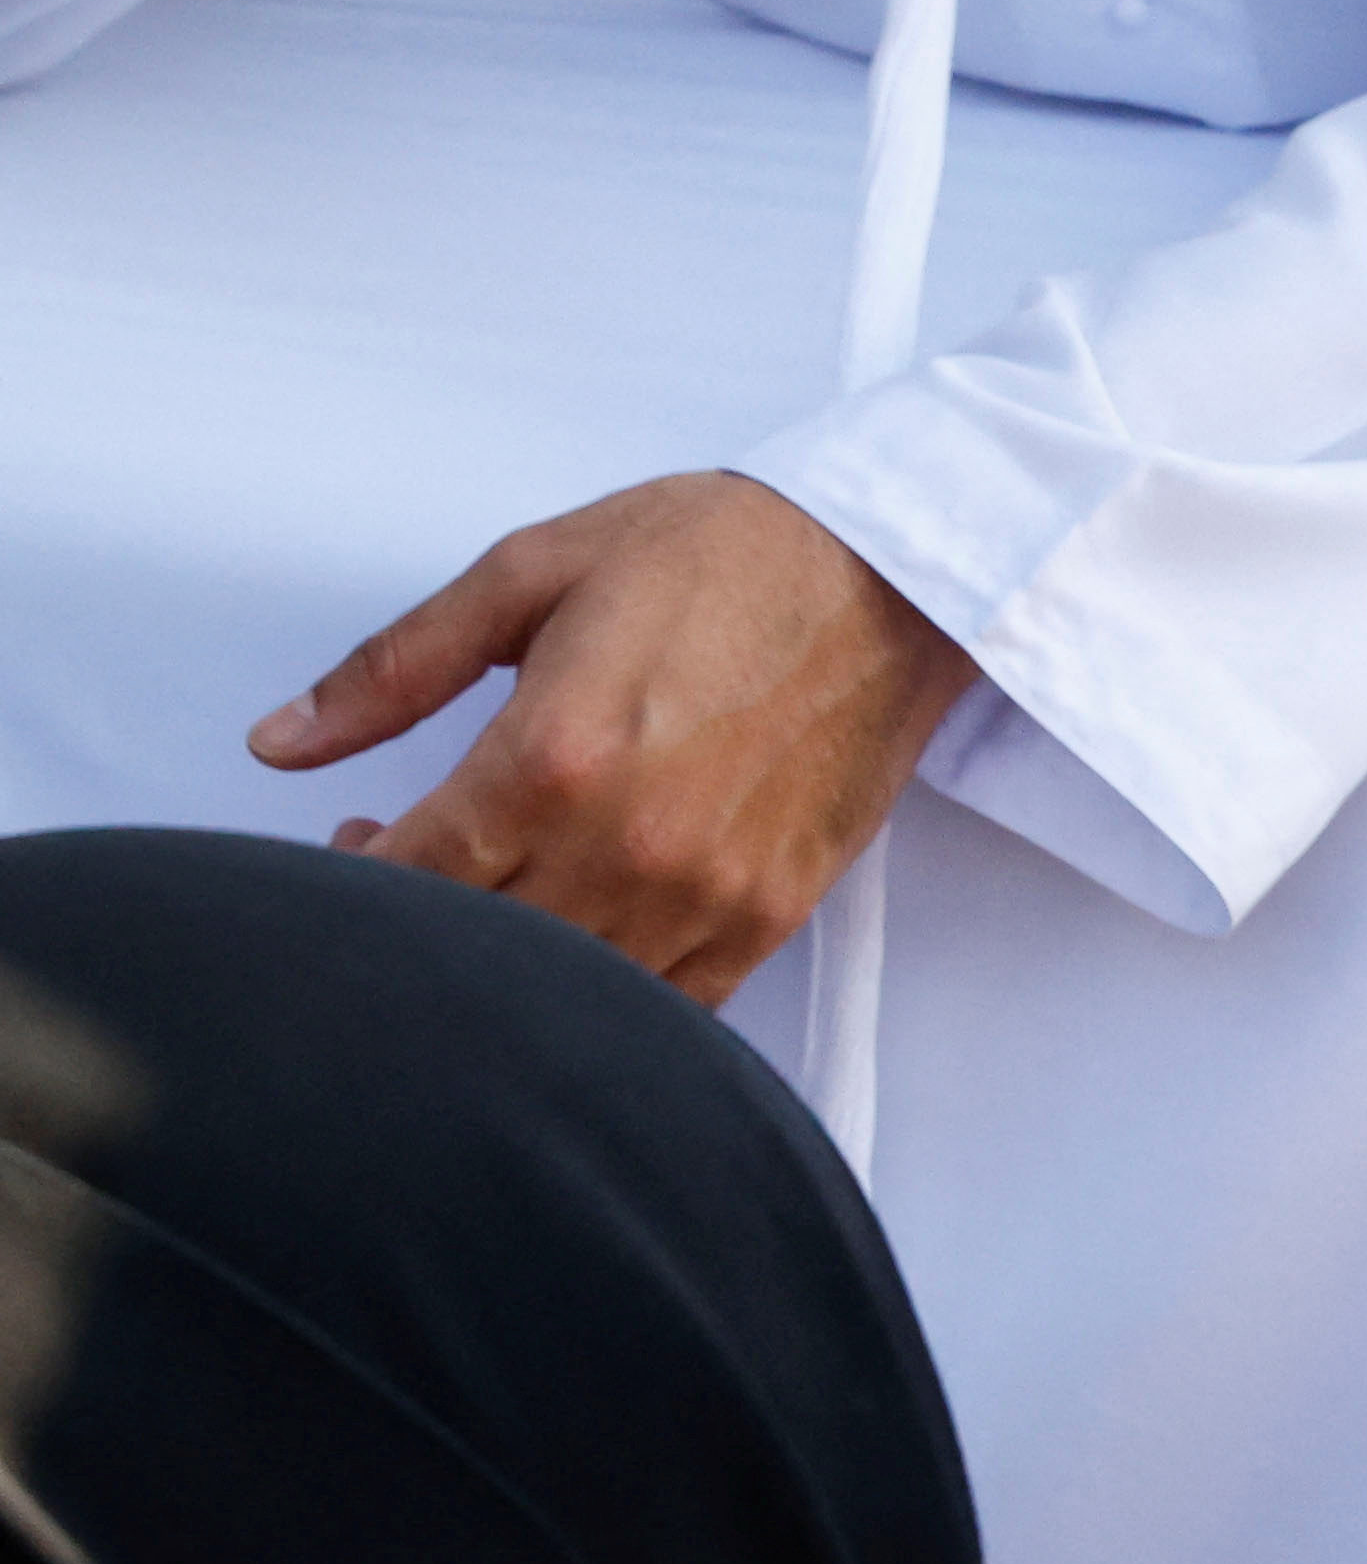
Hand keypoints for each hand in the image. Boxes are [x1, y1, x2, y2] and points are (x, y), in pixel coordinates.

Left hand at [250, 472, 981, 1004]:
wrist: (886, 579)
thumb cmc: (721, 558)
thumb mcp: (531, 573)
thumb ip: (396, 667)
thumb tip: (283, 742)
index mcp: (554, 754)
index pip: (415, 876)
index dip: (361, 878)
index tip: (354, 846)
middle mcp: (629, 843)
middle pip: (482, 946)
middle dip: (425, 921)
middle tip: (416, 867)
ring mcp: (706, 893)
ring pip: (571, 992)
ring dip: (514, 965)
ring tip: (504, 898)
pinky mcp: (768, 914)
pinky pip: (670, 1006)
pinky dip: (612, 995)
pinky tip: (588, 934)